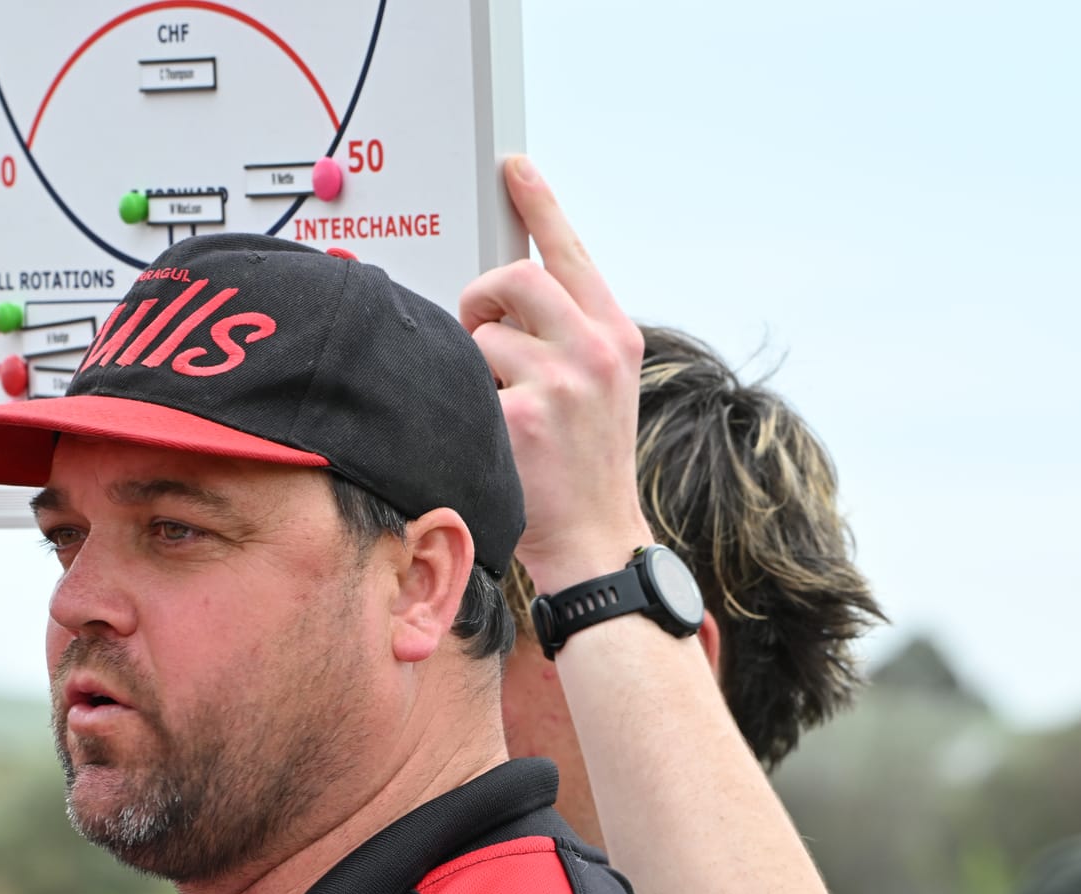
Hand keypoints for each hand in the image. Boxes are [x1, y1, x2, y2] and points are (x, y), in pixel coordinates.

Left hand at [458, 157, 651, 593]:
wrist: (595, 537)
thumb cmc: (586, 463)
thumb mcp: (600, 386)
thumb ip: (568, 334)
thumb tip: (510, 295)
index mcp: (615, 334)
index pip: (571, 251)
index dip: (538, 203)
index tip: (513, 167)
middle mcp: (595, 349)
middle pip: (516, 275)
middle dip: (483, 297)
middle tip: (479, 328)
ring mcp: (561, 380)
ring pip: (482, 331)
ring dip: (472, 363)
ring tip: (494, 399)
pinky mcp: (520, 414)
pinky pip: (465, 380)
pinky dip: (465, 402)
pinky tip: (491, 433)